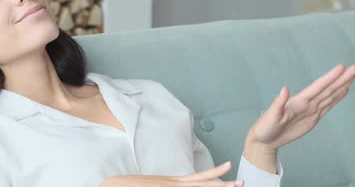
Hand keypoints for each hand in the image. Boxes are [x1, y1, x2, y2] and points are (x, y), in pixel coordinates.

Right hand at [98, 161, 244, 186]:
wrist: (113, 185)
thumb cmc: (127, 185)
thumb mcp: (150, 184)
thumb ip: (163, 184)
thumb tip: (172, 184)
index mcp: (171, 181)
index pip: (197, 177)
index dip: (213, 173)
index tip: (228, 169)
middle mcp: (173, 185)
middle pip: (203, 184)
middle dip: (223, 185)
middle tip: (242, 182)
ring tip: (236, 186)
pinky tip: (213, 186)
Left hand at [247, 64, 354, 149]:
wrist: (265, 139)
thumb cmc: (265, 127)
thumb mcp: (270, 116)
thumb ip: (278, 103)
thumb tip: (284, 89)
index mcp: (298, 101)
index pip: (317, 87)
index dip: (329, 78)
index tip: (341, 68)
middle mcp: (306, 103)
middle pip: (327, 89)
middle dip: (341, 79)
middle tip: (354, 68)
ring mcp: (310, 110)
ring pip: (330, 96)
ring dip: (341, 86)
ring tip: (352, 76)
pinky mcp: (313, 119)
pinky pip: (327, 106)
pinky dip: (336, 99)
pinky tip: (343, 91)